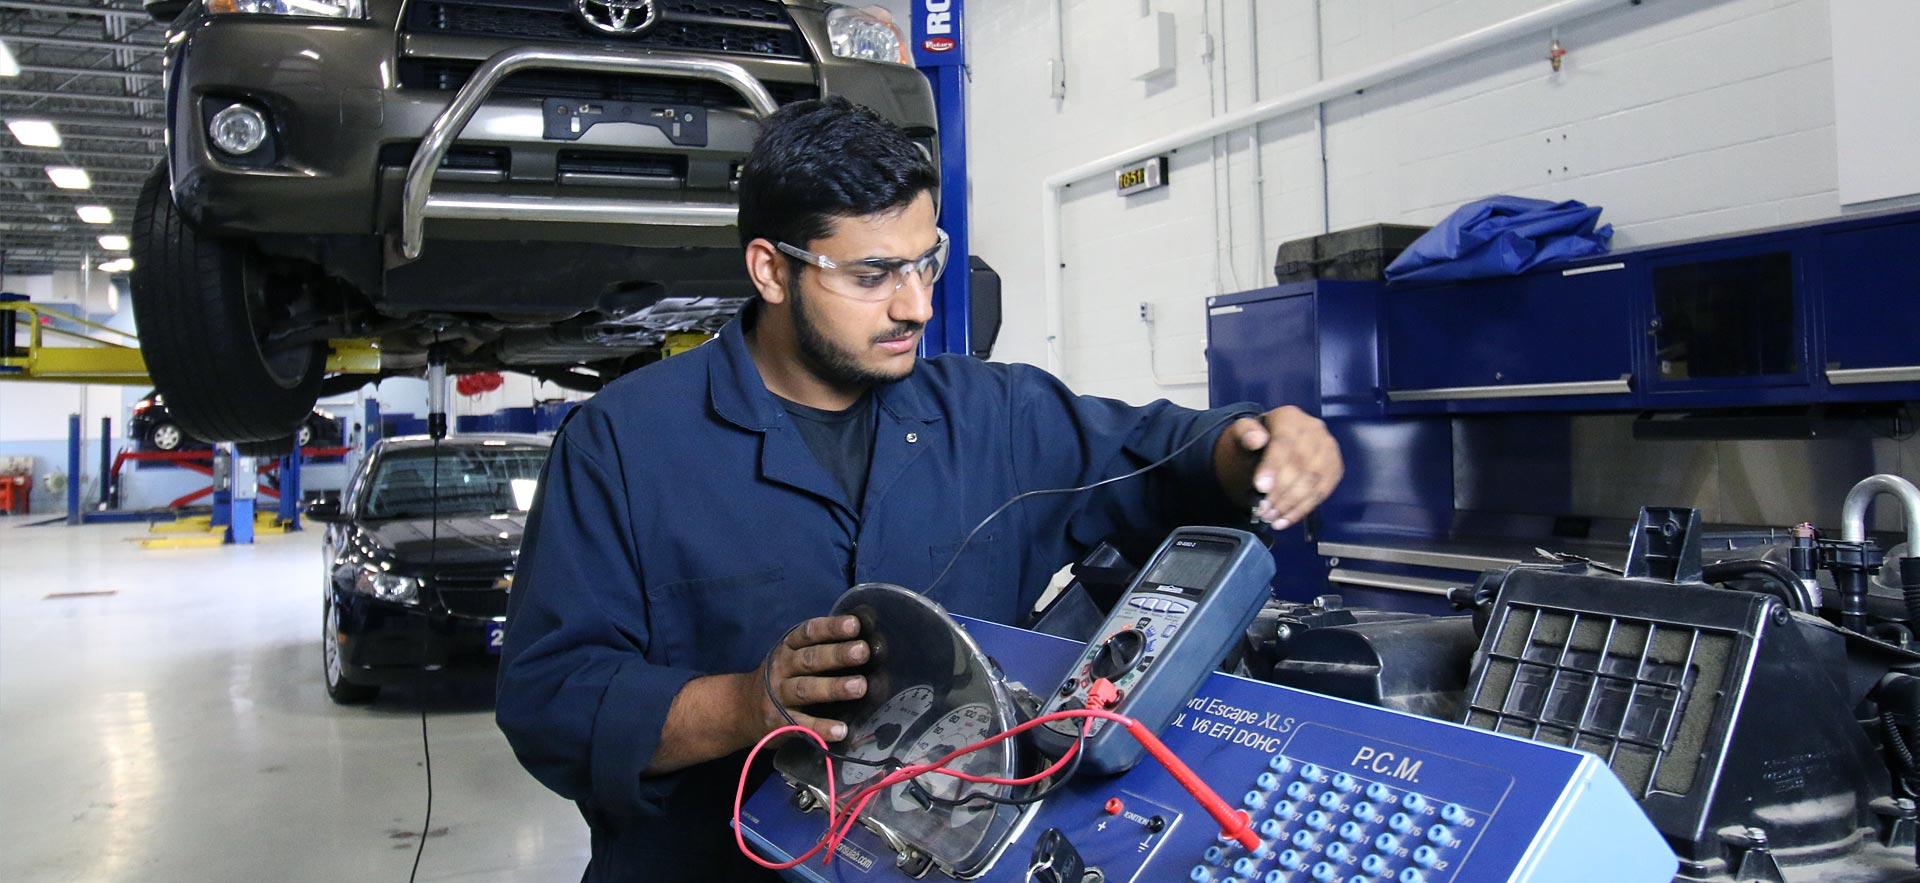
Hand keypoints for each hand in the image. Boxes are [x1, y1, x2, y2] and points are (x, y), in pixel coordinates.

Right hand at [749, 614, 869, 742]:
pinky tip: (841, 730)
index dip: (831, 627)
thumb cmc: (782, 678)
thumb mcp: (793, 657)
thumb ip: (821, 649)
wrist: (742, 709)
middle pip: (810, 659)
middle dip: (837, 655)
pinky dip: (821, 728)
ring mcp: (778, 696)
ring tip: (860, 687)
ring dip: (833, 688)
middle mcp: (781, 668)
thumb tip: (867, 641)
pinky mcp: (778, 722)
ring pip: (806, 689)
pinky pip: (801, 724)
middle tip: (862, 651)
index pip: (809, 633)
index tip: (855, 624)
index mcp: (788, 648)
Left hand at [1222, 406, 1341, 529]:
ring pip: (1314, 481)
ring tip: (1271, 518)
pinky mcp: (1335, 467)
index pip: (1284, 443)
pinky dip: (1303, 509)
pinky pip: (1323, 492)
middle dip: (1281, 492)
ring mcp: (1328, 449)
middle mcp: (1314, 429)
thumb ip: (1244, 433)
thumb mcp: (1241, 432)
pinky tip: (1285, 520)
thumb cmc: (1255, 439)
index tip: (1260, 487)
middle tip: (1263, 510)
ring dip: (1291, 504)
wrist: (1271, 443)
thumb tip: (1256, 439)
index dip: (1273, 466)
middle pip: (1301, 465)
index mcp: (1290, 417)